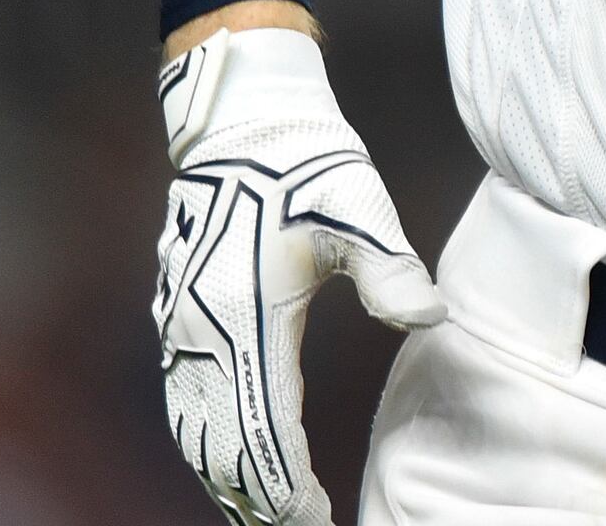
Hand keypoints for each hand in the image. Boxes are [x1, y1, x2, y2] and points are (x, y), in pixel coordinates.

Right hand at [153, 26, 444, 525]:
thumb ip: (390, 269)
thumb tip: (430, 316)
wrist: (242, 119)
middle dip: (254, 499)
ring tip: (260, 517)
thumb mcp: (358, 208)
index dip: (286, 485)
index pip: (261, 428)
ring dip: (223, 478)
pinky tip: (223, 462)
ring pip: (192, 428)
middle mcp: (200, 330)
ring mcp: (180, 324)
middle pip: (219, 443)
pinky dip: (202, 442)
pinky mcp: (176, 314)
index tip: (313, 520)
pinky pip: (182, 400)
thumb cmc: (307, 162)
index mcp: (245, 316)